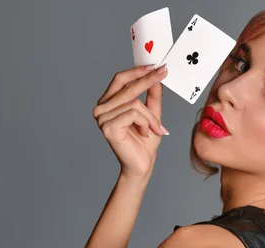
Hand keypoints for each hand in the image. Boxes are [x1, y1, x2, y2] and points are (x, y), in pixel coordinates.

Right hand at [92, 64, 168, 178]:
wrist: (142, 165)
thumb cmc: (145, 141)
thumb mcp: (152, 113)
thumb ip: (152, 95)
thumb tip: (156, 75)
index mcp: (108, 103)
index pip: (120, 80)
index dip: (136, 71)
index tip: (155, 65)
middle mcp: (101, 108)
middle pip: (127, 88)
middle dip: (148, 80)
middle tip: (163, 72)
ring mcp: (102, 118)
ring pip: (134, 103)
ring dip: (150, 116)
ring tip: (155, 129)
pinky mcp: (107, 127)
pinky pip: (133, 114)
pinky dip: (145, 123)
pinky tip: (144, 133)